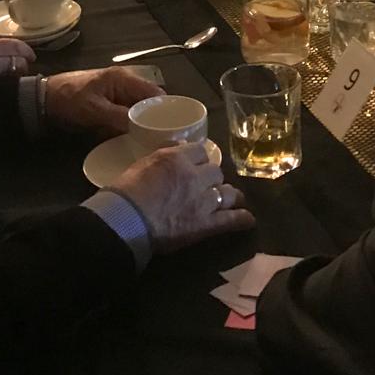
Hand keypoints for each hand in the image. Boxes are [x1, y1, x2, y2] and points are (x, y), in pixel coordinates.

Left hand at [45, 67, 158, 136]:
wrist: (44, 99)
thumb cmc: (69, 99)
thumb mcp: (95, 110)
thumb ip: (120, 118)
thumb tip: (145, 128)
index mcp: (124, 79)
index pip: (155, 93)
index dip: (165, 111)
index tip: (172, 130)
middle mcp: (125, 84)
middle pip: (149, 102)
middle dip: (155, 120)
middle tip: (162, 140)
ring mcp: (117, 94)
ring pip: (139, 111)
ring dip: (143, 125)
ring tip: (151, 143)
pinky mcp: (110, 105)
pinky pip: (127, 116)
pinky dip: (130, 126)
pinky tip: (133, 140)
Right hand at [112, 143, 253, 252]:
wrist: (126, 221)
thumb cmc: (126, 191)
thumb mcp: (143, 163)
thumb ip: (164, 156)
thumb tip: (177, 149)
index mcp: (178, 158)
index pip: (201, 151)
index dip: (200, 159)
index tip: (198, 164)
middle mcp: (195, 177)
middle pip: (216, 171)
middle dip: (213, 178)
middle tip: (208, 185)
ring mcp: (203, 201)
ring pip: (228, 193)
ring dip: (231, 195)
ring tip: (233, 199)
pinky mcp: (205, 225)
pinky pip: (231, 220)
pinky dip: (241, 220)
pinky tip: (248, 220)